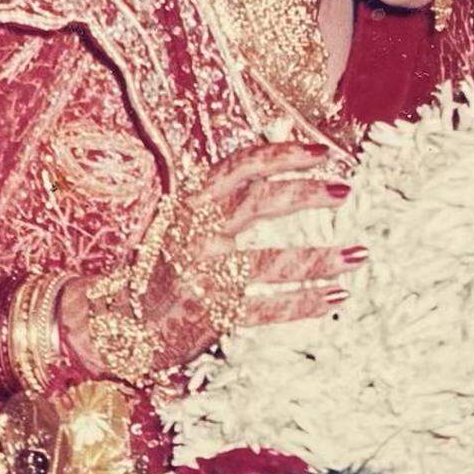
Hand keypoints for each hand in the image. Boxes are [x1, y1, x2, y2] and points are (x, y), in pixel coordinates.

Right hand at [61, 142, 362, 379]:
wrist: (116, 325)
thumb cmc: (164, 271)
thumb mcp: (187, 223)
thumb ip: (227, 194)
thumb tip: (279, 148)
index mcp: (190, 204)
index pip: (239, 167)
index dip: (283, 156)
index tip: (323, 153)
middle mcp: (194, 233)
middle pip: (258, 203)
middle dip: (306, 194)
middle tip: (345, 190)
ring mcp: (201, 274)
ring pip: (271, 261)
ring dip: (319, 258)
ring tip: (357, 254)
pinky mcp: (209, 313)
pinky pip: (267, 305)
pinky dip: (304, 302)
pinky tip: (334, 296)